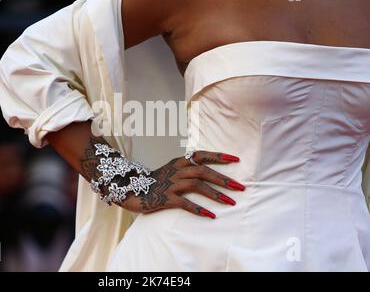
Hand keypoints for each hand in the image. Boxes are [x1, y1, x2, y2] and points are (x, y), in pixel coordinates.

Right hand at [119, 151, 244, 218]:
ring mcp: (170, 184)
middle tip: (241, 188)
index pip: (201, 155)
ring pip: (197, 185)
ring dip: (216, 194)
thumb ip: (187, 169)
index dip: (219, 156)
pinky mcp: (165, 198)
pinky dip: (199, 209)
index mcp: (178, 162)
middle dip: (224, 179)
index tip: (236, 160)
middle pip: (203, 171)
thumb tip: (208, 171)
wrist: (131, 191)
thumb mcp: (171, 170)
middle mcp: (176, 170)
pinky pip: (185, 203)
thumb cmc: (155, 182)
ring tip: (231, 202)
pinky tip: (211, 215)